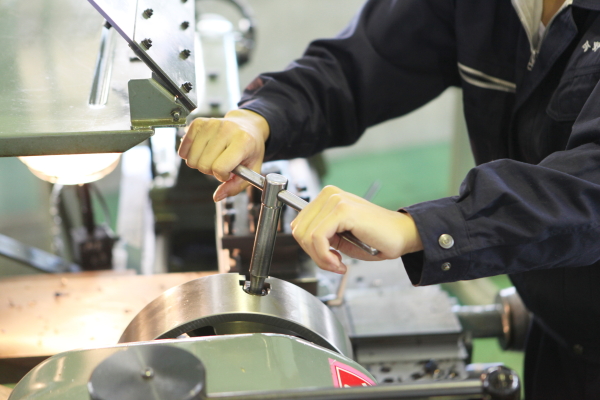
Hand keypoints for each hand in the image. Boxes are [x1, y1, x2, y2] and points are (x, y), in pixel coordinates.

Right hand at [178, 109, 269, 200]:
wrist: (247, 126)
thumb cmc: (250, 149)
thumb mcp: (252, 169)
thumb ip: (235, 187)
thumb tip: (217, 196)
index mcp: (243, 141)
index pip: (219, 168)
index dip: (222, 176)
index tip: (228, 172)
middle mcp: (226, 129)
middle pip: (203, 164)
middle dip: (211, 171)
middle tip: (220, 164)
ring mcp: (211, 124)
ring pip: (192, 159)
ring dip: (200, 163)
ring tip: (213, 157)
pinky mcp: (198, 122)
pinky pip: (183, 148)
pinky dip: (190, 154)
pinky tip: (202, 151)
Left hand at [290, 186, 422, 273]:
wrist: (402, 236)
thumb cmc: (375, 237)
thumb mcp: (339, 237)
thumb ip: (320, 236)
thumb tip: (305, 242)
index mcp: (326, 198)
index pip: (299, 225)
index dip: (308, 248)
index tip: (326, 259)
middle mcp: (329, 194)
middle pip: (299, 231)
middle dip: (313, 255)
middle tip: (333, 264)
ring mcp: (335, 200)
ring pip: (306, 236)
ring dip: (320, 258)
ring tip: (338, 264)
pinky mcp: (343, 210)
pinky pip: (318, 238)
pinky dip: (325, 256)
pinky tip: (340, 263)